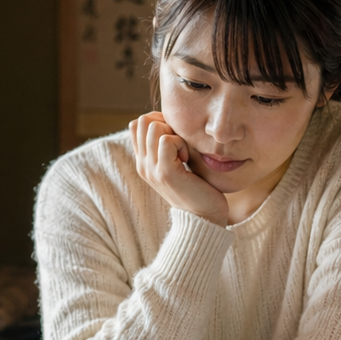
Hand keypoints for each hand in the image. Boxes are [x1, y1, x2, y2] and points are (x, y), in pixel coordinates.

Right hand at [129, 111, 228, 225]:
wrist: (203, 218)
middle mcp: (143, 164)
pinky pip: (166, 140)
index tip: (175, 138)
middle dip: (165, 124)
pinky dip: (180, 143)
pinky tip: (187, 159)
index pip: (137, 124)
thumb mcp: (178, 164)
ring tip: (183, 153)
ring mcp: (151, 169)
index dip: (158, 121)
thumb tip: (171, 122)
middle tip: (180, 144)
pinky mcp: (164, 172)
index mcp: (144, 161)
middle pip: (142, 121)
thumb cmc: (197, 189)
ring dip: (174, 133)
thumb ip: (169, 147)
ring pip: (153, 126)